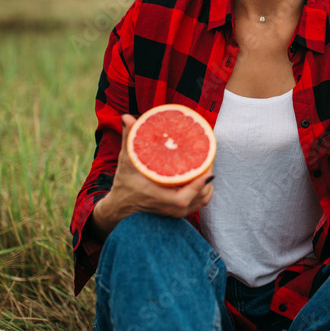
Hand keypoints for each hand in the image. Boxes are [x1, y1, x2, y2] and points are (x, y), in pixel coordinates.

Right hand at [93, 114, 213, 235]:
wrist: (121, 206)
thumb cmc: (123, 184)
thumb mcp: (125, 161)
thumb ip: (129, 139)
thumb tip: (127, 117)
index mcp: (157, 197)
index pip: (183, 197)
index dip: (198, 184)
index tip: (207, 168)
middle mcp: (169, 208)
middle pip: (199, 195)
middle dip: (207, 175)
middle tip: (209, 155)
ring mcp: (175, 212)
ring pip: (202, 200)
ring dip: (208, 182)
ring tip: (208, 163)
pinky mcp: (179, 212)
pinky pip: (200, 203)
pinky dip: (205, 190)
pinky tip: (205, 176)